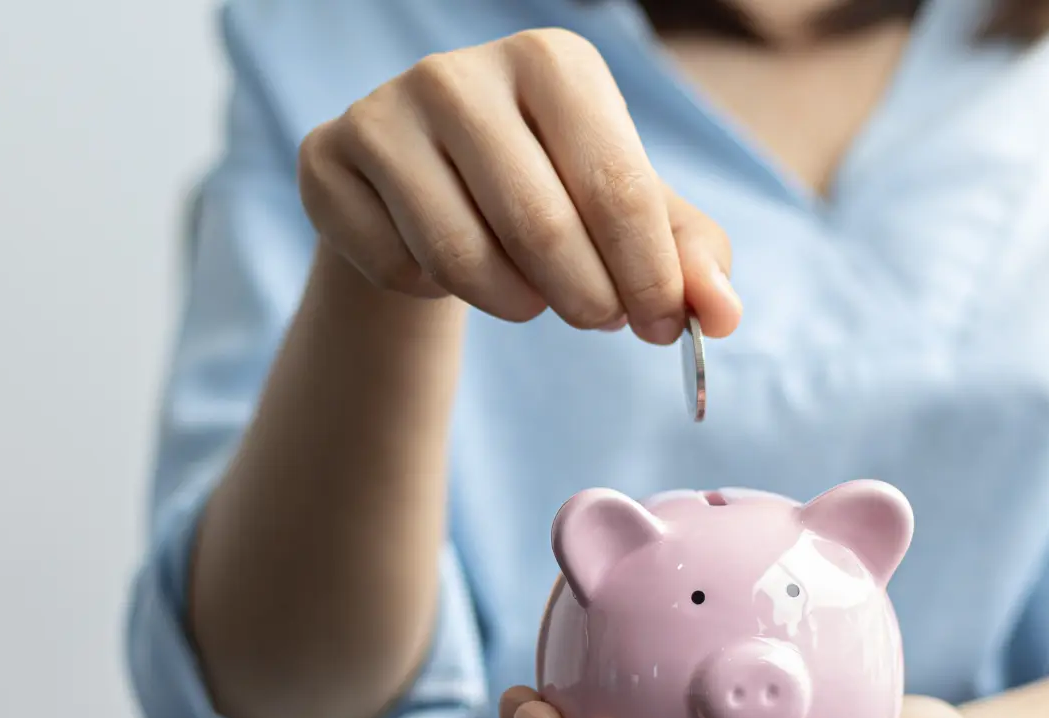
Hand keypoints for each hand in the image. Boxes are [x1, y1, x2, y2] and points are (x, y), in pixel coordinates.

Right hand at [296, 28, 742, 344]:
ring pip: (461, 255)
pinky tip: (442, 261)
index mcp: (551, 61)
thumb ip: (687, 258)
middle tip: (598, 320)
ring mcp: (383, 112)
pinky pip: (396, 265)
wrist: (423, 182)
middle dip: (585, 297)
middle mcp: (460, 73)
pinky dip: (431, 290)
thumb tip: (722, 314)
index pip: (616, 187)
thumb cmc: (547, 189)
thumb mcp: (625, 213)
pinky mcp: (327, 159)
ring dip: (512, 302)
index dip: (649, 276)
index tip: (664, 326)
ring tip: (529, 294)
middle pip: (541, 226)